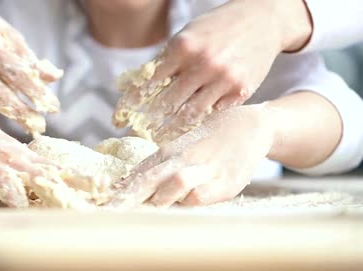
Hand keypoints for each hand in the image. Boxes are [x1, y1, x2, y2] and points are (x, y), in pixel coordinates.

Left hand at [108, 104, 274, 207]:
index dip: (118, 195)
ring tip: (141, 216)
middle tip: (107, 215)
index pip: (136, 178)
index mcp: (166, 154)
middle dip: (127, 201)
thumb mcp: (179, 150)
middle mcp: (180, 160)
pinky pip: (202, 195)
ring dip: (157, 201)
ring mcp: (203, 170)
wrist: (251, 125)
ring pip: (173, 184)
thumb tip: (124, 186)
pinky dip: (188, 203)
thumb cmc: (208, 142)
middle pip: (148, 181)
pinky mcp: (225, 182)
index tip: (98, 209)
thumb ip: (155, 169)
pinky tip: (180, 210)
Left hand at [115, 0, 311, 142]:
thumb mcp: (186, 36)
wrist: (262, 20)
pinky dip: (198, 123)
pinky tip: (187, 132)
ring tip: (159, 140)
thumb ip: (163, 61)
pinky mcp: (241, 91)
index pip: (148, 83)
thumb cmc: (216, 28)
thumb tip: (132, 86)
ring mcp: (224, 79)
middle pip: (167, 103)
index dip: (131, 104)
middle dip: (149, 122)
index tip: (119, 118)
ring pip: (190, 115)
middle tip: (138, 134)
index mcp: (183, 46)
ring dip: (171, 130)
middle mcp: (203, 63)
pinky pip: (213, 114)